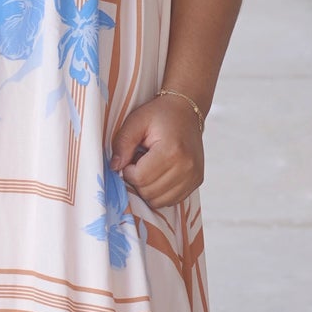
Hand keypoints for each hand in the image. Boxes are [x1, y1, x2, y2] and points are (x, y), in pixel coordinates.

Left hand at [109, 92, 204, 210]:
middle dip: (138, 181)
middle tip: (140, 161)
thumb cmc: (161, 115)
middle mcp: (187, 166)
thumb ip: (122, 144)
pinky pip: (171, 201)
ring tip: (150, 167)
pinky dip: (160, 192)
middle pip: (149, 193)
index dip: (129, 171)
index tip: (132, 157)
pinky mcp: (197, 181)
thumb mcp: (135, 121)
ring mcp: (194, 176)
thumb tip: (114, 168)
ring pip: (159, 201)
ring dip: (148, 188)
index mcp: (172, 150)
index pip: (141, 178)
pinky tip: (160, 174)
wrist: (187, 110)